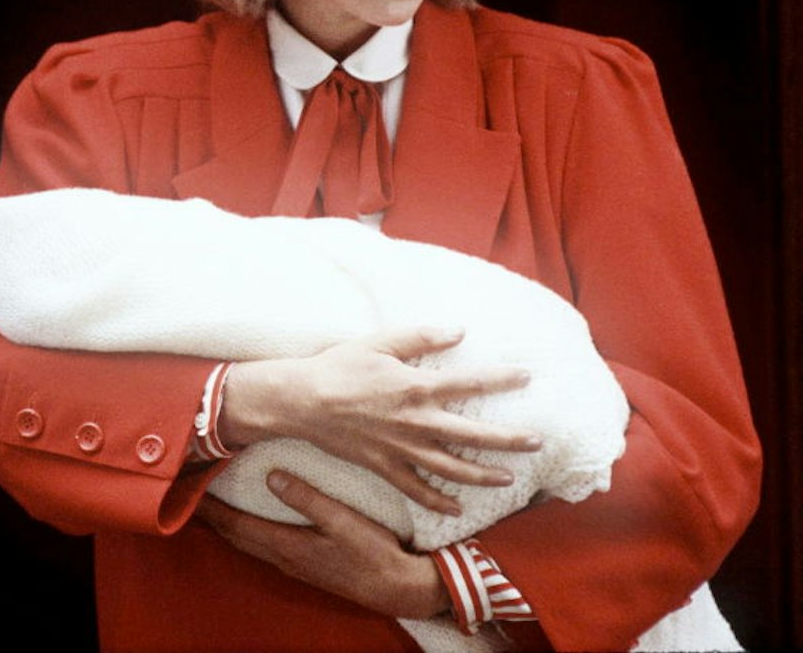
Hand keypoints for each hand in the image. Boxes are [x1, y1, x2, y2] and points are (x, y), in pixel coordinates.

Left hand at [196, 471, 449, 618]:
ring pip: (247, 542)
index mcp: (287, 545)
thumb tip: (271, 476)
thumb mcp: (342, 519)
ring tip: (210, 504)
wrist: (398, 589)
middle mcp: (283, 558)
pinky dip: (245, 530)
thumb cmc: (373, 553)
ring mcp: (293, 564)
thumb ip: (306, 498)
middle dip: (209, 515)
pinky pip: (261, 545)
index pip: (235, 524)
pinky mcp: (304, 565)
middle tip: (188, 492)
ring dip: (225, 524)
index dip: (210, 507)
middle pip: (234, 535)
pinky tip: (248, 521)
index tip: (187, 488)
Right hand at [218, 326, 540, 513]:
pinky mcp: (384, 466)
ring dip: (484, 475)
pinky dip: (438, 501)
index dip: (501, 380)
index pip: (469, 383)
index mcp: (416, 387)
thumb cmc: (338, 367)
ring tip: (509, 479)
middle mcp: (415, 422)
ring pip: (452, 468)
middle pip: (473, 435)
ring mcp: (401, 449)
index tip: (527, 377)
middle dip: (508, 440)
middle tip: (536, 442)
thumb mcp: (379, 342)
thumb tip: (458, 330)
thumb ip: (420, 337)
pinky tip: (457, 508)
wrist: (301, 401)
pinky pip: (416, 489)